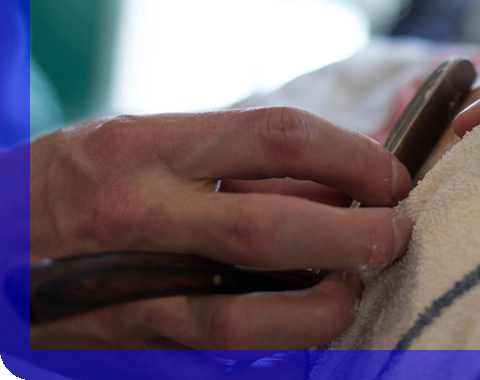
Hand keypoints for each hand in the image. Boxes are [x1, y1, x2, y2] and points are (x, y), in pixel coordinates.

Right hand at [29, 108, 413, 349]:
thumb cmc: (77, 180)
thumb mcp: (149, 143)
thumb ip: (241, 164)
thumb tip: (340, 180)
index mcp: (148, 147)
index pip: (279, 137)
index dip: (352, 155)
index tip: (388, 173)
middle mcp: (140, 214)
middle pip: (274, 227)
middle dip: (357, 233)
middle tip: (395, 232)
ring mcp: (134, 288)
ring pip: (250, 316)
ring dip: (327, 304)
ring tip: (356, 283)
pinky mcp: (134, 341)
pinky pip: (224, 350)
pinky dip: (282, 337)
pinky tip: (310, 316)